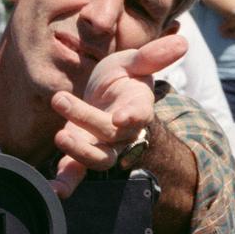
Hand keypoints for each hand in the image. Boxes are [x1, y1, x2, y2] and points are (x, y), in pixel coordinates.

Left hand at [48, 34, 186, 197]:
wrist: (102, 97)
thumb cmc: (120, 79)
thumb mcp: (131, 62)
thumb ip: (152, 56)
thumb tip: (182, 42)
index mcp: (136, 107)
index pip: (140, 114)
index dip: (133, 116)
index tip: (123, 117)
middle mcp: (122, 132)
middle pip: (110, 133)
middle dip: (85, 118)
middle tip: (59, 98)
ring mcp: (102, 147)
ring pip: (98, 158)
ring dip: (79, 151)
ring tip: (60, 136)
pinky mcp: (80, 157)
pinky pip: (75, 175)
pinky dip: (65, 184)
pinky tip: (52, 190)